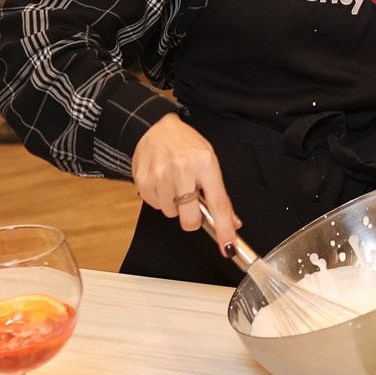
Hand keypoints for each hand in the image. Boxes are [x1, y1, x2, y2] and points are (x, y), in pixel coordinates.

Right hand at [131, 114, 240, 252]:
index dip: (224, 229)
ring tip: (174, 183)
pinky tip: (162, 182)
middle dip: (192, 218)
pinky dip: (160, 199)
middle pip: (191, 219)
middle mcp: (183, 170)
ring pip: (171, 214)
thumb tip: (231, 222)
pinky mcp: (144, 181)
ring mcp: (161, 176)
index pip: (218, 204)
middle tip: (191, 201)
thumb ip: (218, 193)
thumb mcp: (209, 161)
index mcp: (205, 163)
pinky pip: (155, 206)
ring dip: (174, 205)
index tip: (228, 247)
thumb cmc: (185, 144)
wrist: (154, 127)